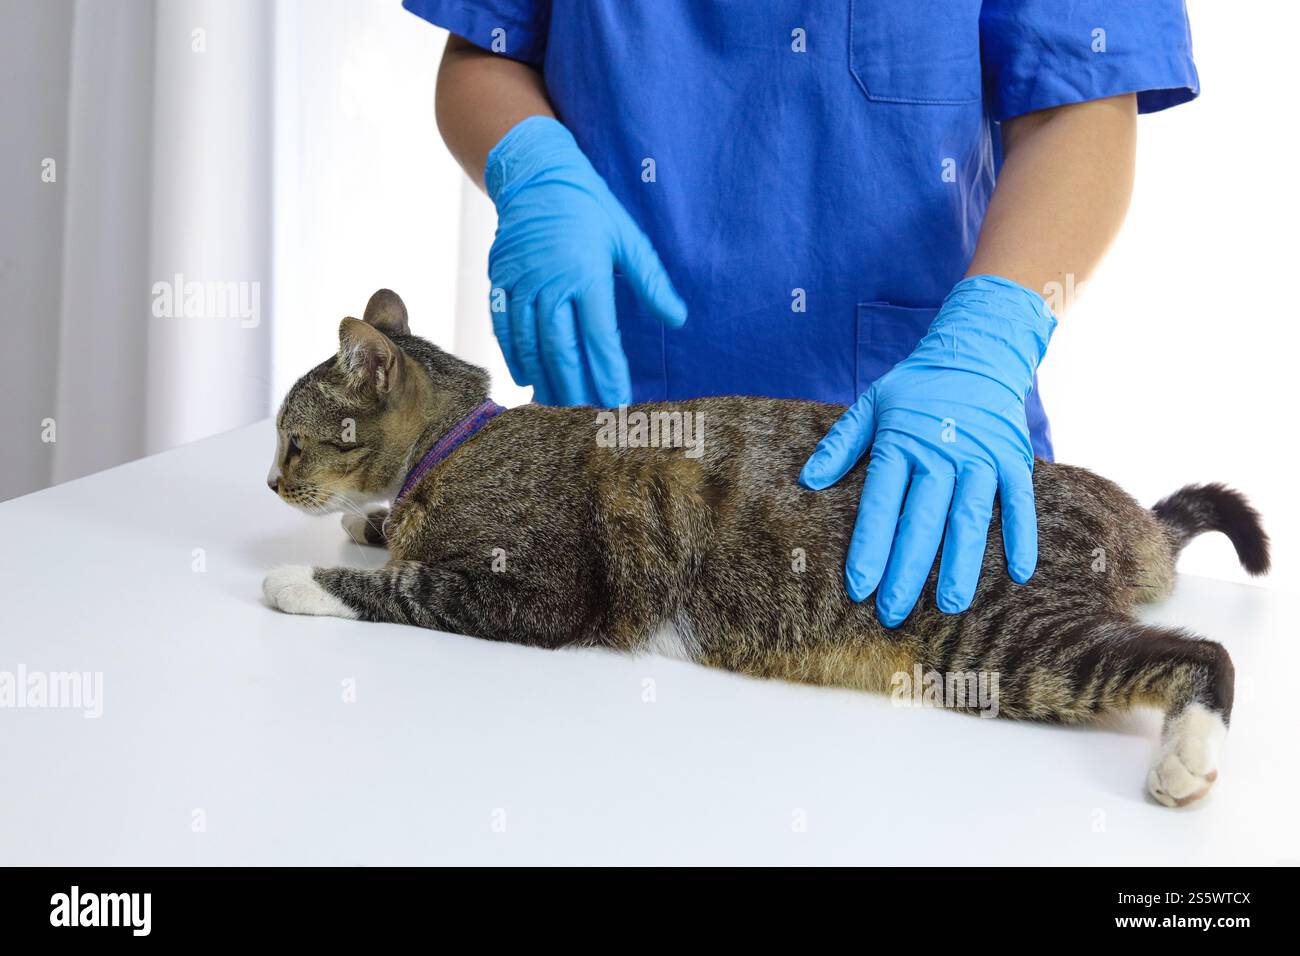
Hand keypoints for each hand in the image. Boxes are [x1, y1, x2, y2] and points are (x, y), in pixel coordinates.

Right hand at [485, 116, 686, 405]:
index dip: (608, 372)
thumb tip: (678, 318)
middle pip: (562, 349)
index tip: (617, 399)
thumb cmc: (589, 206)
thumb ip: (651, 282)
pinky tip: (528, 378)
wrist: (535, 174)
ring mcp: (521, 285)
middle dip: (575, 387)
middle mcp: (550, 284)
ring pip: (530, 345)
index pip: (600, 337)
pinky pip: (503, 329)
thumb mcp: (628, 238)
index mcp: (586, 274)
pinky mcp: (499, 282)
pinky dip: (515, 357)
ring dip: (545, 380)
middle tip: (586, 416)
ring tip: (557, 407)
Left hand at [799, 275, 1055, 627]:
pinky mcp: (1014, 459)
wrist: (977, 351)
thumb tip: (806, 480)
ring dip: (960, 564)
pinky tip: (1019, 574)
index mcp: (902, 443)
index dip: (870, 547)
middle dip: (906, 570)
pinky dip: (1021, 536)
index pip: (882, 505)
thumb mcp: (872, 404)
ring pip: (969, 519)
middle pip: (922, 521)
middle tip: (893, 613)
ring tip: (950, 605)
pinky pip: (1019, 503)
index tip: (859, 586)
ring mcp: (982, 457)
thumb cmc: (918, 387)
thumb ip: (841, 444)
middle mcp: (942, 454)